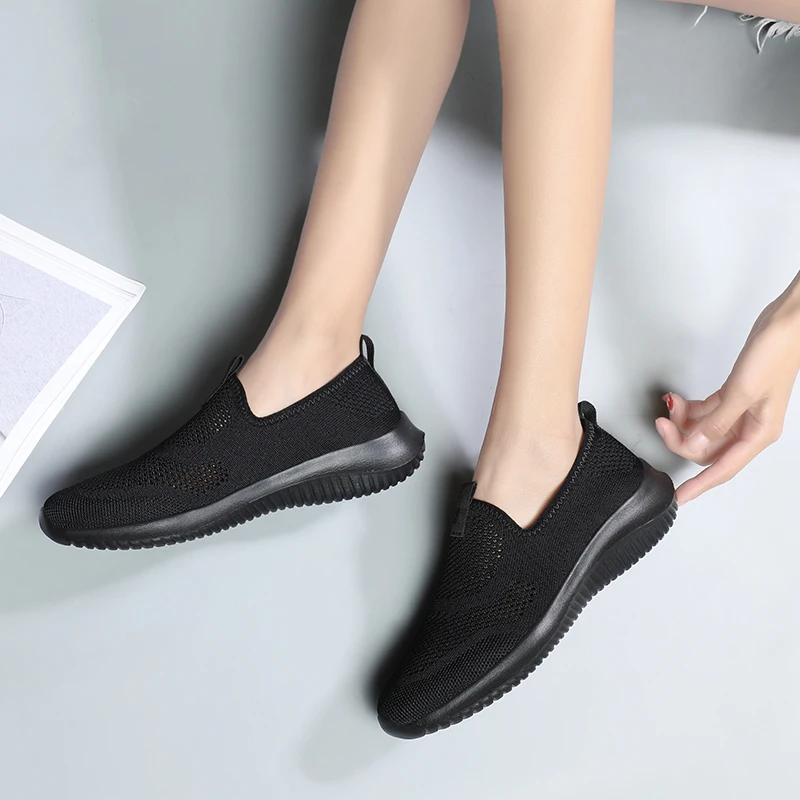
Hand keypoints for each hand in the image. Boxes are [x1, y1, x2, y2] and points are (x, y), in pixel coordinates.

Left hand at [655, 293, 799, 505]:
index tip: (680, 497)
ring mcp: (741, 412)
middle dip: (682, 440)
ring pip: (704, 431)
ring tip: (670, 406)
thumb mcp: (741, 392)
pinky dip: (690, 409)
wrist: (786, 323)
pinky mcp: (734, 396)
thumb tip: (696, 444)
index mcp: (758, 433)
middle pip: (708, 449)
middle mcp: (750, 427)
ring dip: (683, 422)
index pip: (723, 468)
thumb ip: (716, 422)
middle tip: (663, 425)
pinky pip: (706, 413)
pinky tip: (678, 401)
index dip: (699, 485)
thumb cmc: (775, 354)